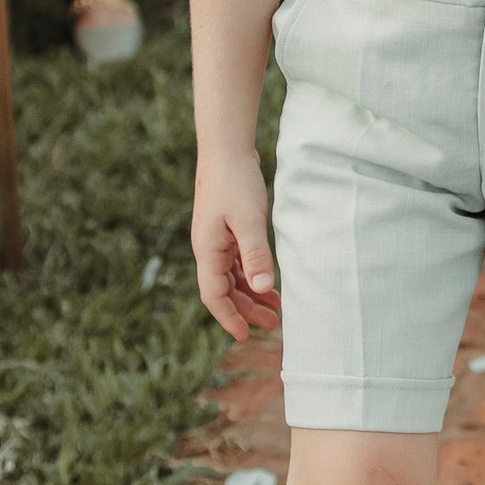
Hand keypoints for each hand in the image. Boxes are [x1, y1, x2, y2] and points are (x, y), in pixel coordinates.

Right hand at [194, 152, 280, 336]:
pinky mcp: (227, 231)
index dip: (229, 318)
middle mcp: (208, 250)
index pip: (214, 296)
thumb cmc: (235, 182)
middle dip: (246, 310)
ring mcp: (217, 241)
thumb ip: (255, 254)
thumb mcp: (249, 220)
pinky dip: (252, 276)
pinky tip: (268, 282)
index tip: (246, 335)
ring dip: (252, 295)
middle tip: (273, 325)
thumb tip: (262, 288)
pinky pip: (237, 263)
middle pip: (224, 291)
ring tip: (276, 309)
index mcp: (207, 251)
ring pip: (232, 278)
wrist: (226, 150)